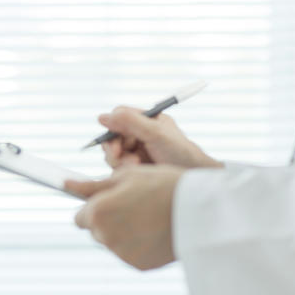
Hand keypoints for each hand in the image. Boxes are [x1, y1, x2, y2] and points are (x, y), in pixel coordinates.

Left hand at [65, 165, 184, 269]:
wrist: (201, 210)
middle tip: (137, 206)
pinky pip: (131, 254)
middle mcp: (104, 236)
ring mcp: (121, 254)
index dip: (95, 207)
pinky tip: (156, 232)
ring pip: (114, 243)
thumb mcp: (126, 177)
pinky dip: (139, 245)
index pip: (80, 216)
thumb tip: (66, 184)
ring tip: (151, 218)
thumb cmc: (163, 185)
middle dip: (109, 220)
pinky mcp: (138, 265)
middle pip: (96, 231)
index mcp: (97, 212)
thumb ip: (92, 186)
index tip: (111, 202)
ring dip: (124, 233)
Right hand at [98, 107, 222, 169]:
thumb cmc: (181, 153)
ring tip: (137, 165)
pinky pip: (118, 168)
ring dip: (120, 162)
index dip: (112, 130)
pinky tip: (138, 171)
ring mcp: (137, 151)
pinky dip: (124, 171)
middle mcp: (139, 134)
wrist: (192, 177)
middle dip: (115, 149)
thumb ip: (130, 122)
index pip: (118, 118)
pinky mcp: (135, 168)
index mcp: (146, 120)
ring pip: (113, 155)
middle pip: (112, 138)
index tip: (115, 142)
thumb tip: (102, 117)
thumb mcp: (155, 133)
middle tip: (120, 159)